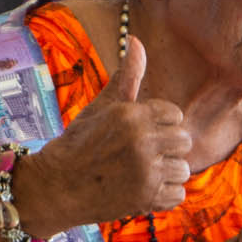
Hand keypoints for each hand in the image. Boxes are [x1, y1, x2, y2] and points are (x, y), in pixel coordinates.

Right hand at [24, 36, 190, 226]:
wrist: (56, 187)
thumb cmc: (78, 144)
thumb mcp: (100, 107)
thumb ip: (126, 77)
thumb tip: (137, 41)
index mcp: (132, 115)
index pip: (175, 115)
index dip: (160, 124)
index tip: (140, 134)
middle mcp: (142, 142)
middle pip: (184, 141)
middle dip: (167, 147)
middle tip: (142, 154)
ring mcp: (146, 173)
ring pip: (183, 169)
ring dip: (167, 172)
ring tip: (142, 172)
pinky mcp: (146, 200)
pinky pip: (178, 194)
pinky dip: (164, 194)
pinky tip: (143, 189)